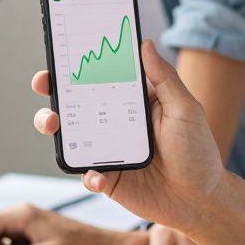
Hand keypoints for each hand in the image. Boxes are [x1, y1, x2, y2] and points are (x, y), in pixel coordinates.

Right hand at [32, 40, 226, 231]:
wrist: (201, 201)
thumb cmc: (197, 152)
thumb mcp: (185, 109)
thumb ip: (164, 78)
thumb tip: (144, 43)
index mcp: (133, 102)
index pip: (101, 78)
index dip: (80, 65)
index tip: (61, 52)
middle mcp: (116, 123)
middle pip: (76, 104)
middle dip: (53, 91)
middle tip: (43, 83)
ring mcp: (108, 151)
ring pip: (70, 137)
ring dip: (55, 127)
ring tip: (53, 124)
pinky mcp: (107, 178)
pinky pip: (86, 174)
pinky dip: (88, 175)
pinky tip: (98, 176)